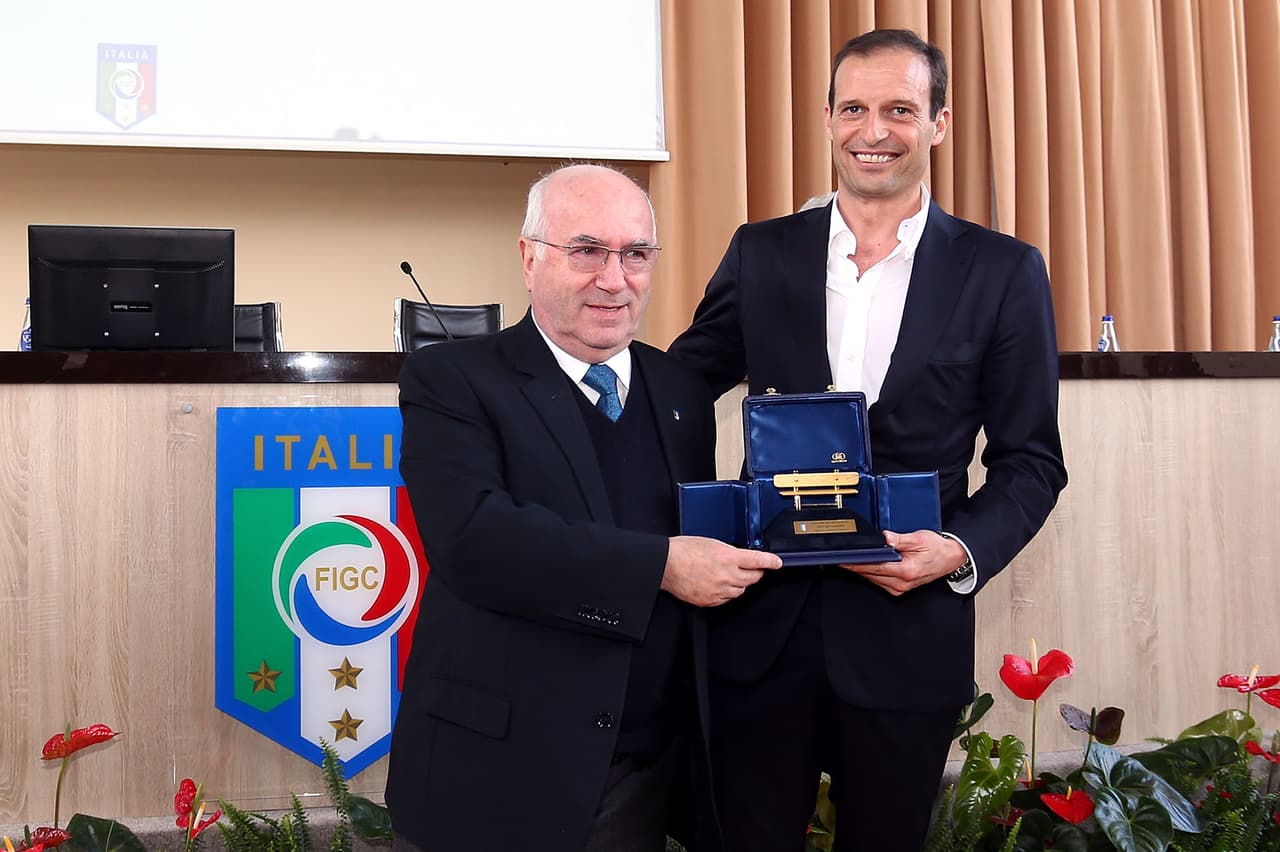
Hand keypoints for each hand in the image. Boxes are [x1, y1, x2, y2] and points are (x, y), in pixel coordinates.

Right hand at [662, 536, 781, 606]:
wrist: (665, 565)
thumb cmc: (683, 550)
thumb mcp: (711, 543)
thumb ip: (729, 552)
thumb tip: (741, 557)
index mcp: (727, 557)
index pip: (757, 560)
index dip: (770, 562)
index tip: (777, 563)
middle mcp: (726, 575)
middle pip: (753, 578)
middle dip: (755, 572)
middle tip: (752, 568)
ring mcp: (718, 590)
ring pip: (741, 590)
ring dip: (740, 583)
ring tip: (729, 575)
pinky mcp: (710, 601)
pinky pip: (727, 599)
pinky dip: (727, 592)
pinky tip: (719, 584)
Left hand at [839, 530, 965, 596]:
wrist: (951, 559)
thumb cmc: (937, 548)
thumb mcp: (919, 538)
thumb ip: (899, 539)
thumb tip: (884, 538)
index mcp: (906, 571)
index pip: (874, 567)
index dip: (856, 563)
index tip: (843, 559)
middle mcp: (901, 583)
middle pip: (870, 575)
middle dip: (855, 565)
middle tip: (840, 556)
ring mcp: (900, 588)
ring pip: (872, 579)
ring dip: (861, 570)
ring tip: (849, 559)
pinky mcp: (899, 588)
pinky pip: (879, 581)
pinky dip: (870, 573)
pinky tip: (865, 565)